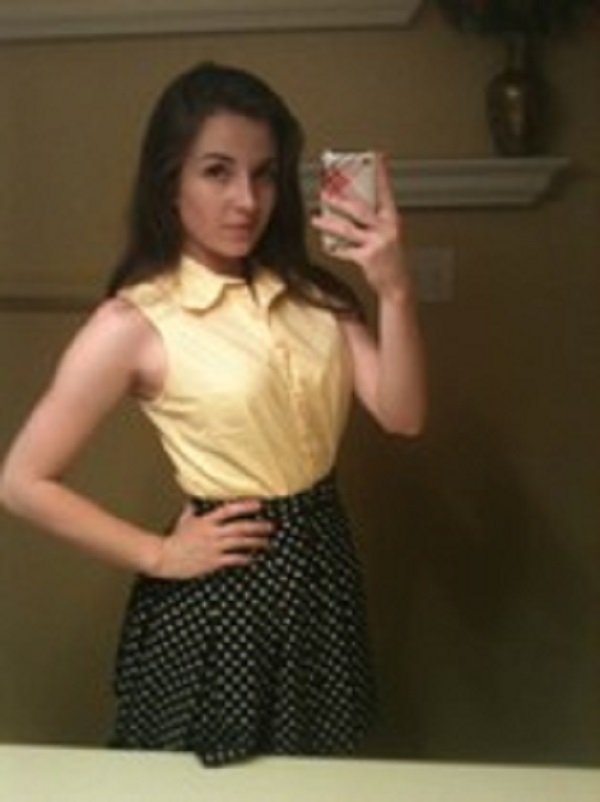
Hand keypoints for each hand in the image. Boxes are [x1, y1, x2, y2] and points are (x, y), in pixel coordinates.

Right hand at [153, 499, 273, 579]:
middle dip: (258, 526)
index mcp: (206, 521)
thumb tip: (193, 500)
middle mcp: (212, 533)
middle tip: (272, 526)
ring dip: (256, 542)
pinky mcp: (213, 562)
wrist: (165, 557)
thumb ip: (192, 510)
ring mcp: (214, 548)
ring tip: (268, 542)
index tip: (259, 503)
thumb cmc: (174, 538)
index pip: (229, 510)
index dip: (245, 506)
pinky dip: (244, 558)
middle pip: (240, 527)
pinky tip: (253, 558)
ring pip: (240, 543)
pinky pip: (232, 559)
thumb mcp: (184, 520)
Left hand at [312, 153, 410, 297]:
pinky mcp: (367, 258)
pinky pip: (345, 250)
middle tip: (325, 192)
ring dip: (328, 223)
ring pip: (347, 229)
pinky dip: (334, 249)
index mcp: (393, 220)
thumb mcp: (390, 235)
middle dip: (339, 200)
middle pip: (359, 208)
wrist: (398, 285)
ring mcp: (377, 243)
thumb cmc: (393, 260)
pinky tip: (326, 246)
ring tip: (316, 219)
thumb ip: (376, 221)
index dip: (382, 173)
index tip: (378, 156)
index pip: (386, 191)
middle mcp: (386, 229)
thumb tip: (353, 207)